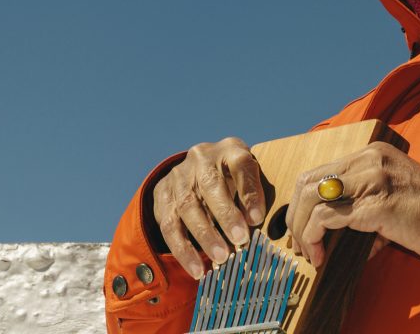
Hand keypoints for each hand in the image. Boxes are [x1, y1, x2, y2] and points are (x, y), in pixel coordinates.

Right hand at [152, 137, 266, 278]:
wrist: (195, 168)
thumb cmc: (233, 178)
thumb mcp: (247, 178)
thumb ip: (253, 196)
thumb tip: (256, 227)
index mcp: (229, 149)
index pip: (241, 165)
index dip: (250, 191)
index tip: (258, 218)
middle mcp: (201, 158)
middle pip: (212, 185)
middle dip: (226, 215)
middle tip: (241, 240)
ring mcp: (179, 176)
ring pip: (188, 207)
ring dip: (205, 236)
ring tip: (221, 258)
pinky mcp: (162, 196)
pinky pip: (170, 226)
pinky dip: (184, 251)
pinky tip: (197, 270)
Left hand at [287, 141, 419, 267]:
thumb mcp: (393, 201)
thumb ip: (362, 209)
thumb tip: (332, 235)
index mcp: (374, 154)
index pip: (320, 171)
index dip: (302, 203)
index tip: (301, 230)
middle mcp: (371, 159)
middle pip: (309, 180)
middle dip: (295, 216)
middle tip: (299, 245)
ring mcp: (374, 178)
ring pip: (313, 196)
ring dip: (302, 230)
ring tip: (310, 253)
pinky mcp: (377, 203)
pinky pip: (327, 218)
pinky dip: (315, 238)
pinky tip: (322, 256)